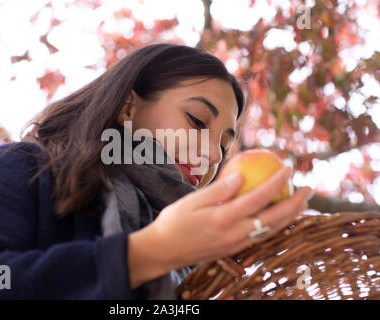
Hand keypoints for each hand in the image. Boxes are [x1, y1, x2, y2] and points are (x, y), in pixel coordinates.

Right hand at [127, 167, 312, 288]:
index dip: (277, 182)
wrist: (164, 251)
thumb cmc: (174, 222)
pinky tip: (281, 218)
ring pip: (272, 230)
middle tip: (309, 188)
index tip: (288, 168)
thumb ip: (218, 190)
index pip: (259, 198)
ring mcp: (236, 245)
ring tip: (304, 204)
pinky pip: (262, 237)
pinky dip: (277, 226)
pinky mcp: (234, 250)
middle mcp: (235, 234)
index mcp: (224, 218)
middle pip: (274, 218)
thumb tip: (240, 176)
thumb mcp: (191, 201)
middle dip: (295, 203)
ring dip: (291, 217)